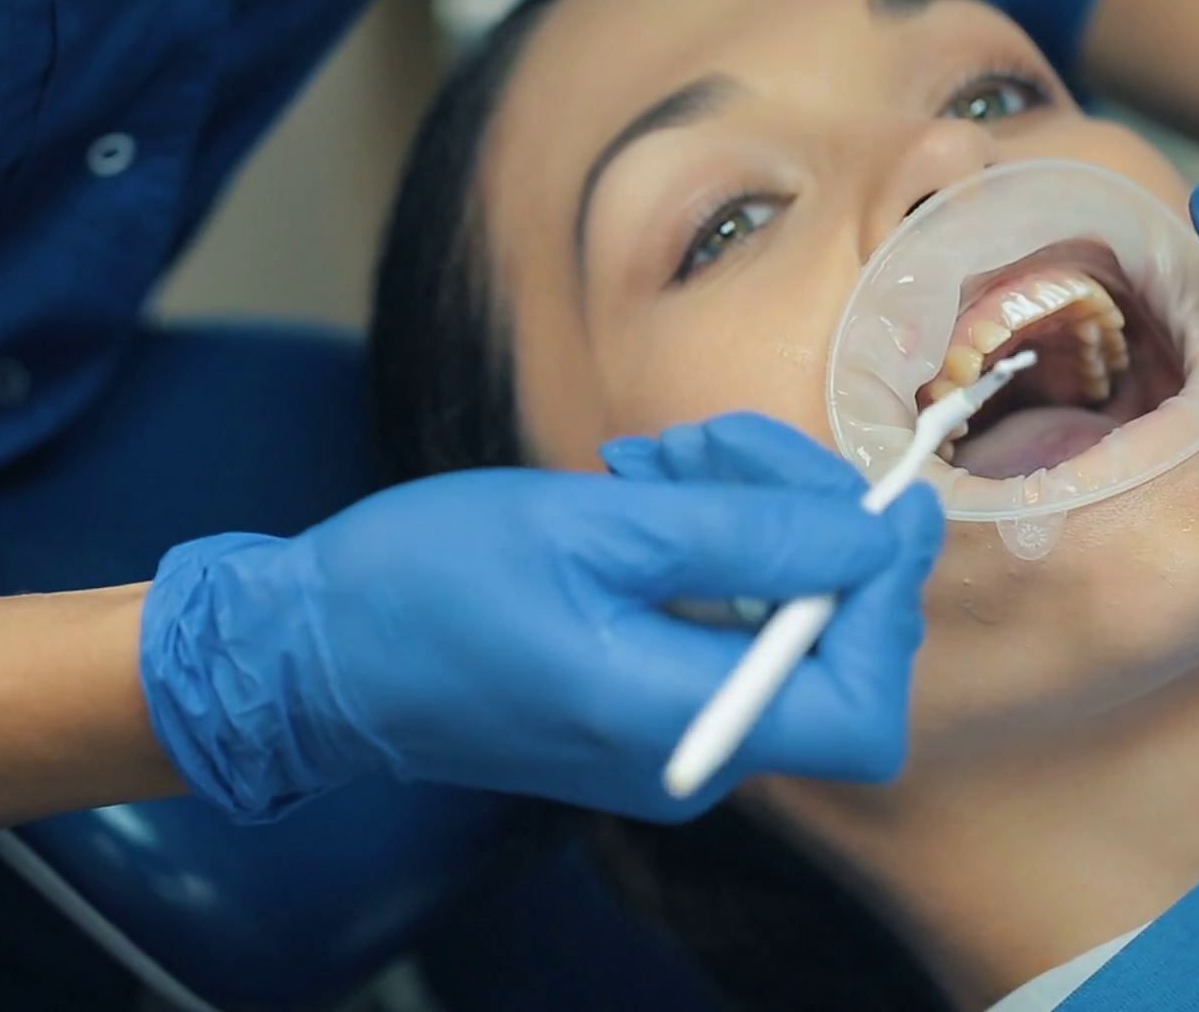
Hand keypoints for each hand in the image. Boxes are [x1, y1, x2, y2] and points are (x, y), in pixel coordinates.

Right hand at [139, 413, 943, 821]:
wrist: (309, 652)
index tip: (871, 499)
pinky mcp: (638, 704)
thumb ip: (750, 536)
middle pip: (828, 645)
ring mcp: (667, 736)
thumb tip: (874, 536)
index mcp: (682, 726)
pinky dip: (704, 545)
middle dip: (801, 523)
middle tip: (712, 445)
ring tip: (655, 459)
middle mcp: (693, 754)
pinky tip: (641, 490)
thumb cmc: (426, 587)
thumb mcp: (597, 529)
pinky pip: (718, 624)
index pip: (864, 704)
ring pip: (774, 618)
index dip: (888, 600)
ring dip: (742, 515)